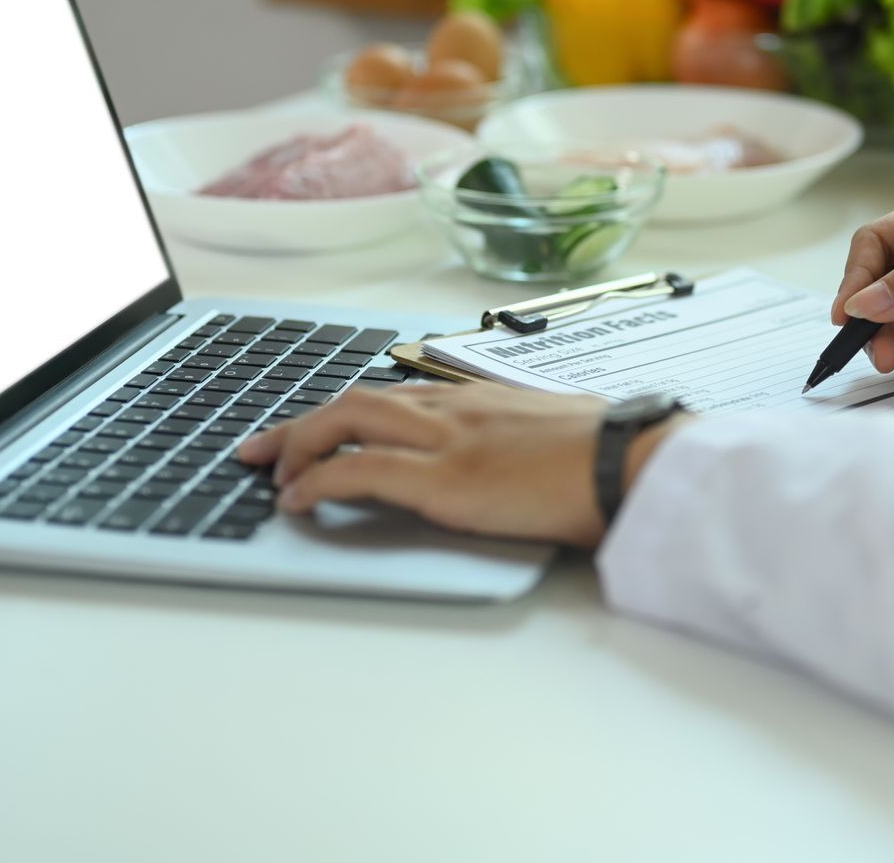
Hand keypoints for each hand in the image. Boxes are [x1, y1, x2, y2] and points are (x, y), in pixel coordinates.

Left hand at [234, 384, 686, 547]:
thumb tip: (513, 459)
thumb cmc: (609, 453)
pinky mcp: (443, 479)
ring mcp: (444, 439)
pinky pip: (358, 470)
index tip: (317, 426)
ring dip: (297, 446)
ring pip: (344, 421)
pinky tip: (297, 500)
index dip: (344, 411)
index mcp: (478, 398)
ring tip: (271, 475)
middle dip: (300, 424)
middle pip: (354, 400)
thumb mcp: (553, 433)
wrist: (633, 462)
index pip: (392, 394)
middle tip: (261, 448)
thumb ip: (518, 440)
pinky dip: (317, 481)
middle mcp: (452, 408)